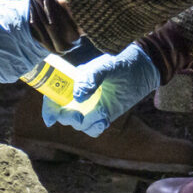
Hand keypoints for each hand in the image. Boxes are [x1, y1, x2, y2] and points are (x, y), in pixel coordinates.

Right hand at [40, 43, 163, 134]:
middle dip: (68, 118)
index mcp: (73, 81)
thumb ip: (91, 77)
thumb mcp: (106, 65)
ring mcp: (90, 107)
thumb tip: (77, 97)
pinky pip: (92, 129)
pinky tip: (104, 121)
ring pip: (78, 124)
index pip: (54, 95)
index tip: (51, 119)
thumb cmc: (122, 62)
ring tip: (102, 115)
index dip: (48, 107)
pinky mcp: (102, 116)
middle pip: (63, 113)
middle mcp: (78, 95)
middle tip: (79, 117)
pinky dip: (95, 128)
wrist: (143, 70)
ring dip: (86, 124)